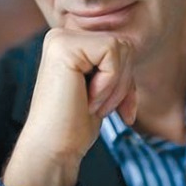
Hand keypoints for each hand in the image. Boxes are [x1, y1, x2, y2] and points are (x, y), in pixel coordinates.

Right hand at [2, 28, 136, 185]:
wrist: (52, 150)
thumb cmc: (76, 123)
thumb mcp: (103, 86)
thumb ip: (113, 63)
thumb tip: (133, 45)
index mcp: (71, 43)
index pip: (121, 48)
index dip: (127, 80)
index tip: (120, 108)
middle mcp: (62, 35)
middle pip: (124, 45)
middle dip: (124, 82)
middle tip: (99, 107)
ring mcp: (61, 39)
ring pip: (121, 47)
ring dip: (116, 85)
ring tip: (91, 103)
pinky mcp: (64, 46)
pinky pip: (111, 52)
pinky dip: (108, 82)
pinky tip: (87, 99)